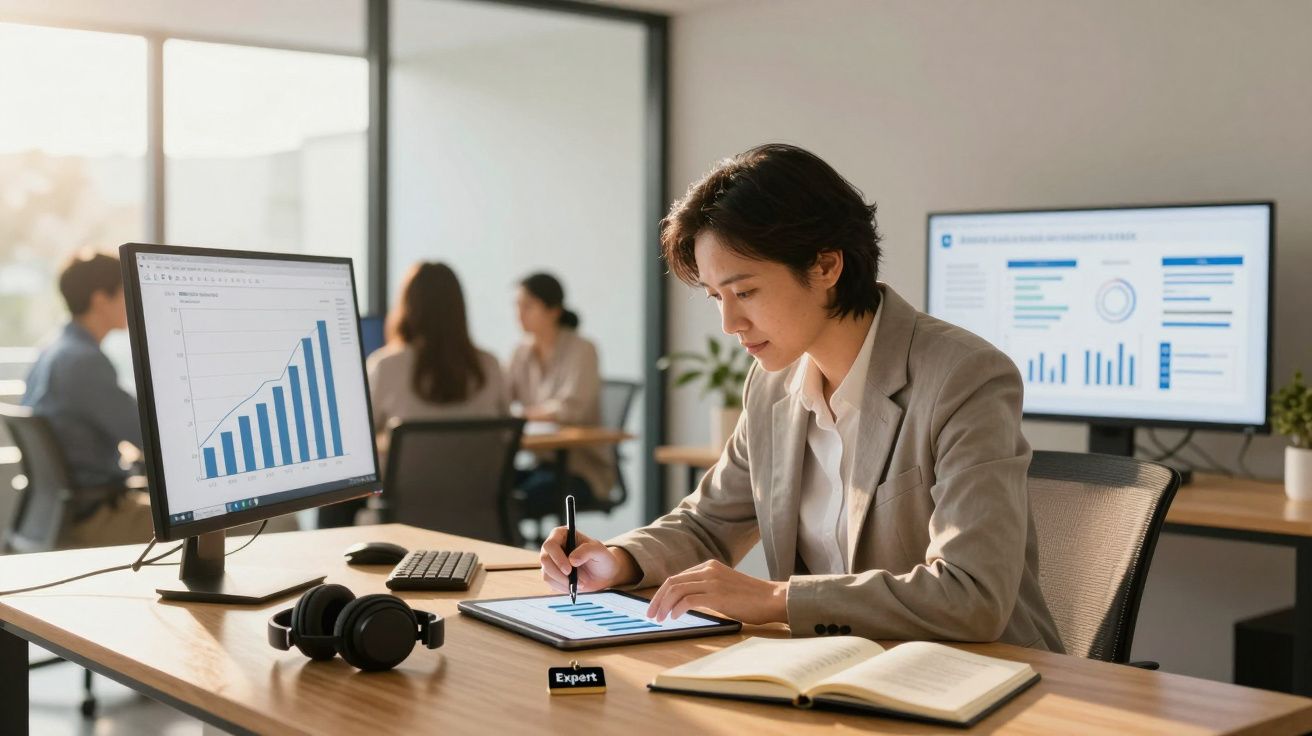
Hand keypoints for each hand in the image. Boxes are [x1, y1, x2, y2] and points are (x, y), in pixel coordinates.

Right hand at [539, 526, 637, 593]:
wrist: (604, 574)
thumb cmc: (602, 557)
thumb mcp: (599, 551)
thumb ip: (587, 551)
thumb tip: (571, 560)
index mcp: (561, 535)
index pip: (550, 545)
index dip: (557, 557)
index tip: (569, 569)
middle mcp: (553, 547)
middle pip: (545, 560)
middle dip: (560, 574)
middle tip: (575, 582)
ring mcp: (551, 562)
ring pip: (547, 574)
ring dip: (564, 582)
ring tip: (582, 583)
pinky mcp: (552, 576)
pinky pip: (551, 584)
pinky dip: (564, 588)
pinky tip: (576, 586)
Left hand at [646, 559, 788, 625]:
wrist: (773, 599)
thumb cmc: (751, 598)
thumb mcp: (725, 586)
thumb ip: (707, 588)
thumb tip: (685, 601)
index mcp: (709, 566)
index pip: (677, 577)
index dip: (663, 592)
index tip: (656, 606)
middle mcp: (708, 570)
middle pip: (672, 582)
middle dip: (658, 599)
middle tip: (651, 614)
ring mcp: (712, 581)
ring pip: (677, 590)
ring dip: (664, 605)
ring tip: (660, 618)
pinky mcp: (717, 595)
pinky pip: (688, 600)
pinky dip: (676, 609)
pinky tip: (674, 617)